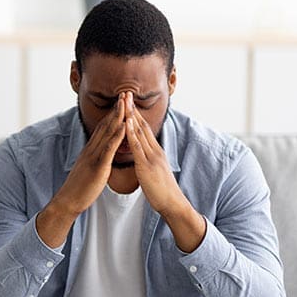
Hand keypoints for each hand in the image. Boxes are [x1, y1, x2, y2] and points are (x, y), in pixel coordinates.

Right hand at [53, 94, 125, 215]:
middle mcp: (92, 149)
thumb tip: (101, 153)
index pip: (103, 127)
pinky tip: (125, 126)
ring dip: (118, 116)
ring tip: (126, 102)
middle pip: (105, 124)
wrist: (68, 200)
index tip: (122, 101)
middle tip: (125, 93)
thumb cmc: (80, 188)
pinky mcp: (98, 166)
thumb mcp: (87, 168)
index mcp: (91, 150)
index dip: (113, 113)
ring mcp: (94, 156)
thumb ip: (94, 158)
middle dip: (116, 109)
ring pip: (107, 132)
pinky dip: (117, 136)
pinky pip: (109, 148)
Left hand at [123, 91, 184, 215]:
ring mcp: (151, 156)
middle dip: (133, 109)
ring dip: (131, 116)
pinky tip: (126, 123)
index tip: (127, 102)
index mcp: (155, 151)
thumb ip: (148, 160)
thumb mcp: (154, 170)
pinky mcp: (147, 165)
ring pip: (140, 132)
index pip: (143, 129)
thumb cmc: (161, 190)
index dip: (135, 114)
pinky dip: (131, 134)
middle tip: (125, 93)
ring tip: (124, 102)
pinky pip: (138, 147)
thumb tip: (142, 155)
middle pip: (142, 125)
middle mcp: (154, 150)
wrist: (172, 203)